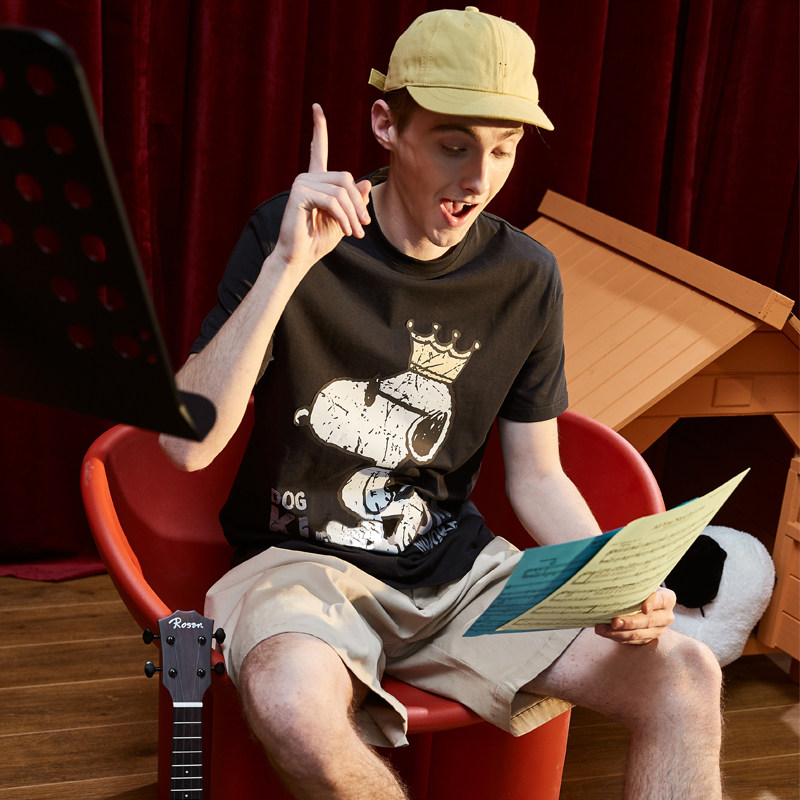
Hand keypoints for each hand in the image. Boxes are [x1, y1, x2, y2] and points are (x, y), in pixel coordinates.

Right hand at [272, 103, 371, 271]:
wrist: (298, 257)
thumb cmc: (318, 240)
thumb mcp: (344, 220)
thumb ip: (354, 202)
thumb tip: (365, 184)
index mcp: (315, 181)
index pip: (318, 150)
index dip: (318, 129)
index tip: (316, 108)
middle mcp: (307, 177)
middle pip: (345, 178)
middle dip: (358, 204)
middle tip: (363, 226)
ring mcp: (301, 183)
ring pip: (341, 192)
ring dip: (352, 215)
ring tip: (355, 233)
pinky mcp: (300, 194)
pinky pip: (332, 201)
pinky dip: (344, 217)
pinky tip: (346, 231)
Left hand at [595, 587, 676, 645]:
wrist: (645, 600)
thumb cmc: (641, 589)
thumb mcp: (642, 584)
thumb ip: (635, 585)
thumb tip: (616, 582)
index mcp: (667, 599)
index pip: (660, 600)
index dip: (652, 604)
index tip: (643, 608)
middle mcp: (666, 616)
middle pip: (648, 621)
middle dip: (629, 623)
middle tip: (614, 622)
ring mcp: (658, 630)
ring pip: (639, 634)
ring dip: (618, 633)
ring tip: (602, 629)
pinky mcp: (648, 639)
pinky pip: (632, 641)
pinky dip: (617, 637)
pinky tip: (605, 632)